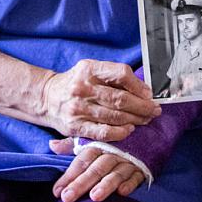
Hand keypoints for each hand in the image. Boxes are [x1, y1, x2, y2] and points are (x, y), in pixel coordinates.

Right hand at [41, 59, 160, 141]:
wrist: (47, 98)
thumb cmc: (76, 83)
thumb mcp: (91, 70)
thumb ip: (114, 76)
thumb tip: (144, 90)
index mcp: (89, 69)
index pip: (120, 74)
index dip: (139, 85)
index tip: (149, 94)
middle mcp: (83, 87)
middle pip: (120, 98)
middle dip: (142, 106)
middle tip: (154, 110)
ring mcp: (78, 108)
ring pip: (114, 116)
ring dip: (135, 119)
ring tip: (146, 120)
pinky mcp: (75, 126)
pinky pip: (102, 132)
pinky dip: (119, 133)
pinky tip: (129, 130)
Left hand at [48, 139, 145, 201]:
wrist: (146, 128)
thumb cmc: (114, 139)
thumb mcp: (93, 138)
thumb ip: (73, 144)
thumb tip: (52, 145)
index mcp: (99, 145)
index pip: (82, 161)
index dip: (69, 175)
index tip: (56, 191)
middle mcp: (113, 152)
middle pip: (96, 168)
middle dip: (82, 183)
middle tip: (68, 197)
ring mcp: (128, 160)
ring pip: (115, 173)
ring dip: (106, 184)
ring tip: (95, 197)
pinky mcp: (143, 166)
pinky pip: (137, 176)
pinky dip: (131, 183)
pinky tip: (123, 192)